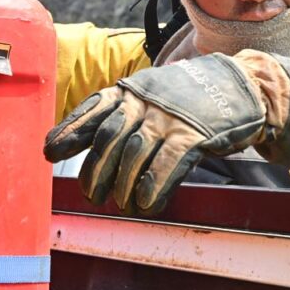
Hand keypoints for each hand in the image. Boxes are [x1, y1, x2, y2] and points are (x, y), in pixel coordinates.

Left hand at [45, 52, 286, 214]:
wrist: (241, 86)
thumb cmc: (187, 100)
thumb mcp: (149, 96)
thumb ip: (117, 115)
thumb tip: (73, 141)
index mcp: (131, 90)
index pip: (92, 109)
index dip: (70, 130)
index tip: (49, 150)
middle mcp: (145, 101)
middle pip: (108, 138)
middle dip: (94, 170)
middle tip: (91, 195)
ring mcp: (169, 117)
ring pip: (133, 154)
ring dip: (122, 185)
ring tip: (121, 203)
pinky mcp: (194, 134)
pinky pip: (166, 164)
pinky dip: (152, 187)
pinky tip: (146, 203)